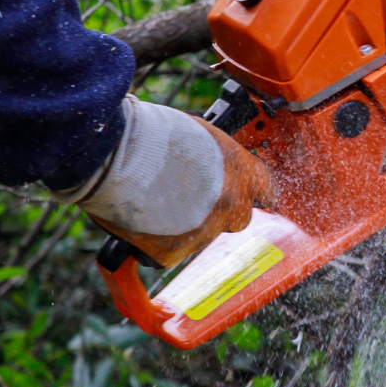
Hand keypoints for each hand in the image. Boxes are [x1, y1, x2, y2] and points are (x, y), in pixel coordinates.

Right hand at [53, 100, 276, 268]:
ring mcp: (203, 232)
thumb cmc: (152, 133)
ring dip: (185, 225)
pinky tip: (140, 220)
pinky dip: (156, 242)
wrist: (117, 154)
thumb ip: (215, 158)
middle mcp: (230, 205)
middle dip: (220, 211)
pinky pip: (168, 253)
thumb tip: (213, 165)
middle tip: (192, 197)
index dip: (257, 192)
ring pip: (201, 236)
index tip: (253, 195)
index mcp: (242, 171)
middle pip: (238, 218)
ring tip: (155, 201)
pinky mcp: (173, 253)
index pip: (268, 189)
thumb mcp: (200, 134)